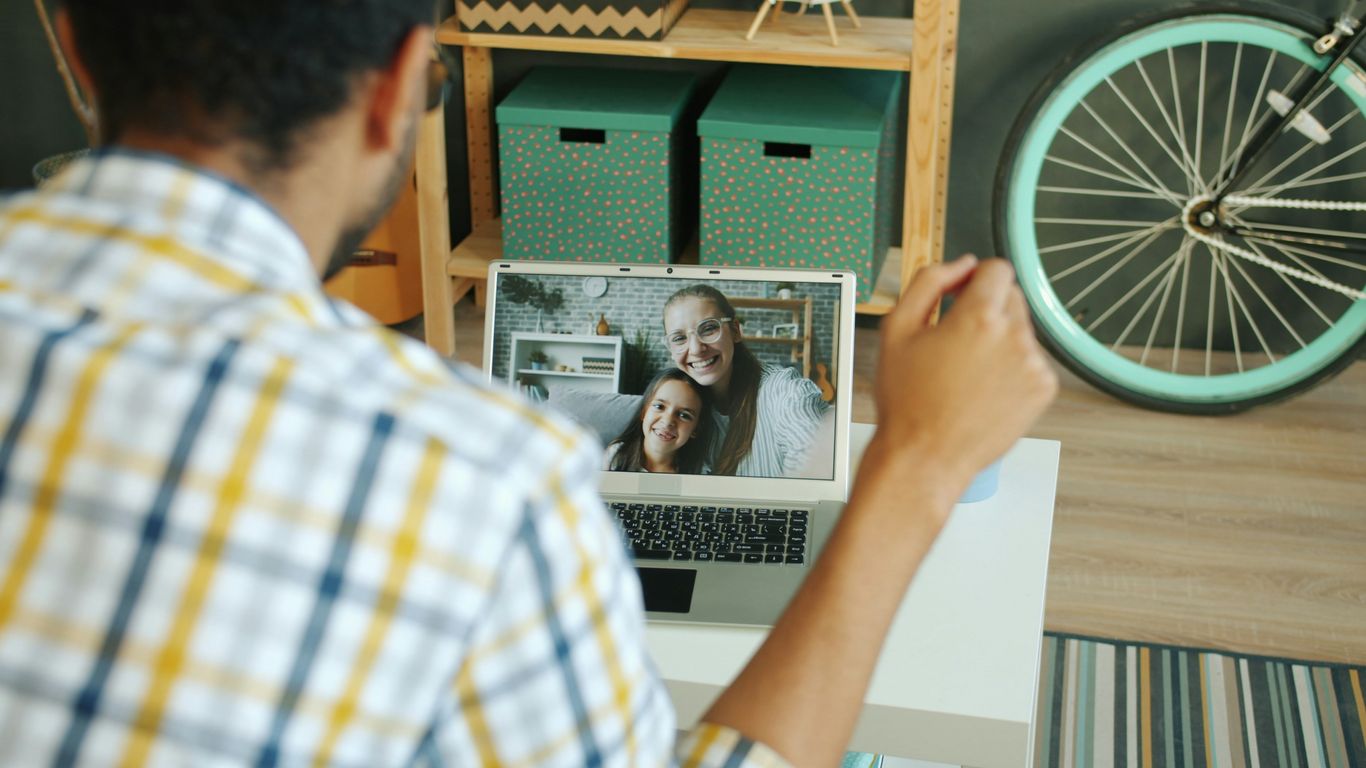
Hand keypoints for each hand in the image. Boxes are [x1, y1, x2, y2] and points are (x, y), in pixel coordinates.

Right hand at [865, 255, 1057, 512]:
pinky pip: (1031, 362)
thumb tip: (961, 264)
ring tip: (966, 373)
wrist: (925, 456)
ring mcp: (1033, 365)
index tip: (962, 293)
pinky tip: (983, 389)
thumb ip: (928, 281)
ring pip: (1021, 331)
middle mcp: (1014, 337)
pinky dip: (1011, 369)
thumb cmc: (907, 401)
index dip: (975, 276)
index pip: (997, 269)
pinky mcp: (1043, 389)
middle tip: (955, 342)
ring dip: (998, 340)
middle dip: (985, 310)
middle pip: (1011, 297)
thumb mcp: (897, 329)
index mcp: (978, 317)